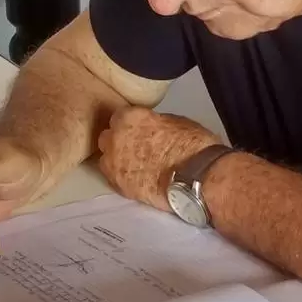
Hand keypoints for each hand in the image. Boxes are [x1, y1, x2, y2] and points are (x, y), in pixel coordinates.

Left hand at [97, 107, 220, 209]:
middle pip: (108, 137)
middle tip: (135, 147)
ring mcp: (114, 163)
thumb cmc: (192, 146)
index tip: (138, 130)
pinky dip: (122, 177)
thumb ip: (153, 122)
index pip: (120, 116)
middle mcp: (115, 138)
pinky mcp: (118, 185)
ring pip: (106, 158)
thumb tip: (151, 127)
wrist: (195, 178)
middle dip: (119, 140)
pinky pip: (113, 178)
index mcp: (129, 117)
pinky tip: (136, 179)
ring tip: (135, 165)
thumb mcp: (175, 121)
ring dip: (117, 160)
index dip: (130, 124)